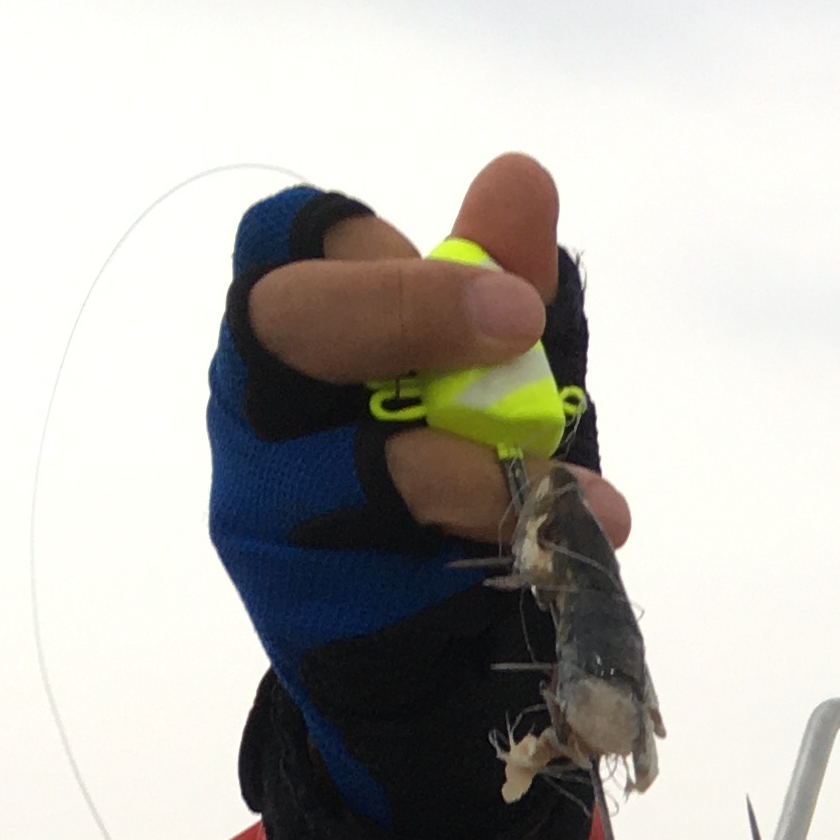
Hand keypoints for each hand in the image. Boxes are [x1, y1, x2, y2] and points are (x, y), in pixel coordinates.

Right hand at [207, 154, 628, 839]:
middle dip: (409, 314)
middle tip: (520, 320)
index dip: (384, 245)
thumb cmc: (447, 481)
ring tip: (584, 499)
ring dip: (477, 474)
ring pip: (353, 469)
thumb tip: (521, 175)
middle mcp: (254, 407)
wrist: (426, 665)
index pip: (295, 240)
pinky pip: (389, 580)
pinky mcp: (304, 609)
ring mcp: (266, 510)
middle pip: (290, 326)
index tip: (490, 282)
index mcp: (288, 325)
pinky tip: (553, 562)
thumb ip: (494, 281)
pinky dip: (481, 568)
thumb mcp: (482, 377)